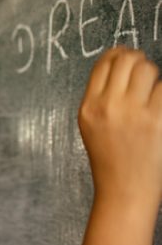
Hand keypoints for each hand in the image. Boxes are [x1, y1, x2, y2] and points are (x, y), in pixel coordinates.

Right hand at [79, 47, 161, 202]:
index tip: (126, 57)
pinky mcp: (157, 119)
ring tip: (151, 92)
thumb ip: (100, 98)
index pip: (104, 63)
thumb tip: (120, 65)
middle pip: (127, 59)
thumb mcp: (90, 126)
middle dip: (137, 61)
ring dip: (153, 76)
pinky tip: (158, 107)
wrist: (123, 190)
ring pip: (148, 69)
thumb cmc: (109, 160)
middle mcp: (108, 106)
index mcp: (88, 107)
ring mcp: (133, 112)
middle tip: (142, 71)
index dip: (118, 55)